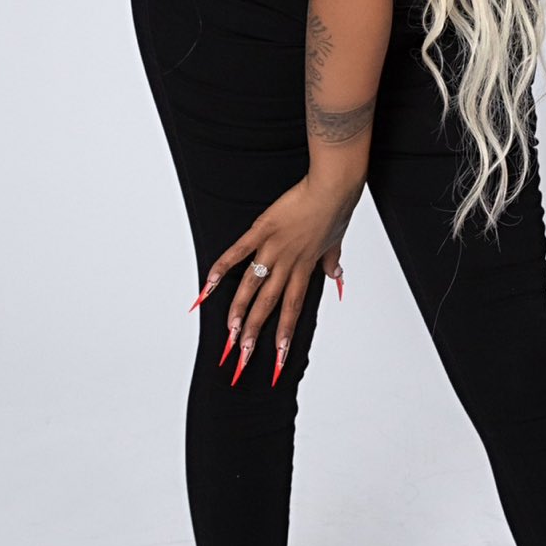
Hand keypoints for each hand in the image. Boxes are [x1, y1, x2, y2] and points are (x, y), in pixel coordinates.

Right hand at [191, 170, 363, 386]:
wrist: (332, 188)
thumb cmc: (335, 210)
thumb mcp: (336, 241)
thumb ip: (332, 263)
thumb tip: (337, 277)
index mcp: (305, 268)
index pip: (293, 309)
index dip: (284, 334)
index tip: (278, 357)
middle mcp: (288, 263)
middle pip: (268, 304)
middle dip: (254, 332)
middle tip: (242, 355)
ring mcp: (273, 247)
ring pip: (252, 285)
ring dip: (239, 310)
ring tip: (229, 332)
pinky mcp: (262, 229)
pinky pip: (238, 252)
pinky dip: (221, 269)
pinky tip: (208, 286)